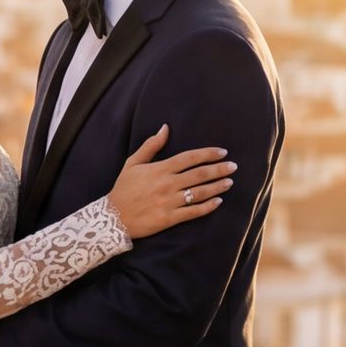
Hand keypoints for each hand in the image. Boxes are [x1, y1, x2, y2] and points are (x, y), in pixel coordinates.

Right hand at [109, 125, 234, 237]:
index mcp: (159, 169)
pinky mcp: (169, 218)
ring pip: (199, 193)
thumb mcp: (132, 163)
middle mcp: (166, 184)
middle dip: (219, 169)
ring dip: (217, 186)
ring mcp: (169, 202)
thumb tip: (165, 128)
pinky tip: (218, 201)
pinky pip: (193, 212)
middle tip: (233, 166)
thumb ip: (150, 145)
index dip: (208, 154)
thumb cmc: (123, 188)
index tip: (222, 152)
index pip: (189, 158)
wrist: (112, 218)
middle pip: (199, 174)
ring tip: (229, 182)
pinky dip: (208, 206)